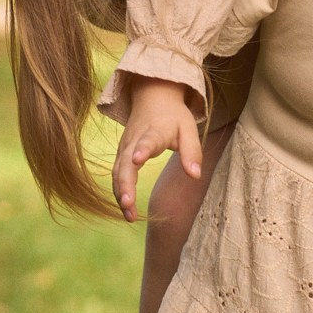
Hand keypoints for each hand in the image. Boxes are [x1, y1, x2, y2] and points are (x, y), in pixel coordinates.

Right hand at [112, 77, 202, 222]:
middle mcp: (134, 140)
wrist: (153, 96)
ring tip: (129, 216)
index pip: (147, 141)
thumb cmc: (173, 116)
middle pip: (125, 163)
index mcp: (155, 131)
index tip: (138, 160)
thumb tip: (195, 176)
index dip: (142, 150)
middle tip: (129, 205)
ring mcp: (124, 147)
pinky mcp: (121, 153)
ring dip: (121, 193)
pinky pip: (116, 174)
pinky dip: (119, 191)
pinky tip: (126, 208)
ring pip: (117, 172)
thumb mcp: (189, 128)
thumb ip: (192, 152)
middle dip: (125, 184)